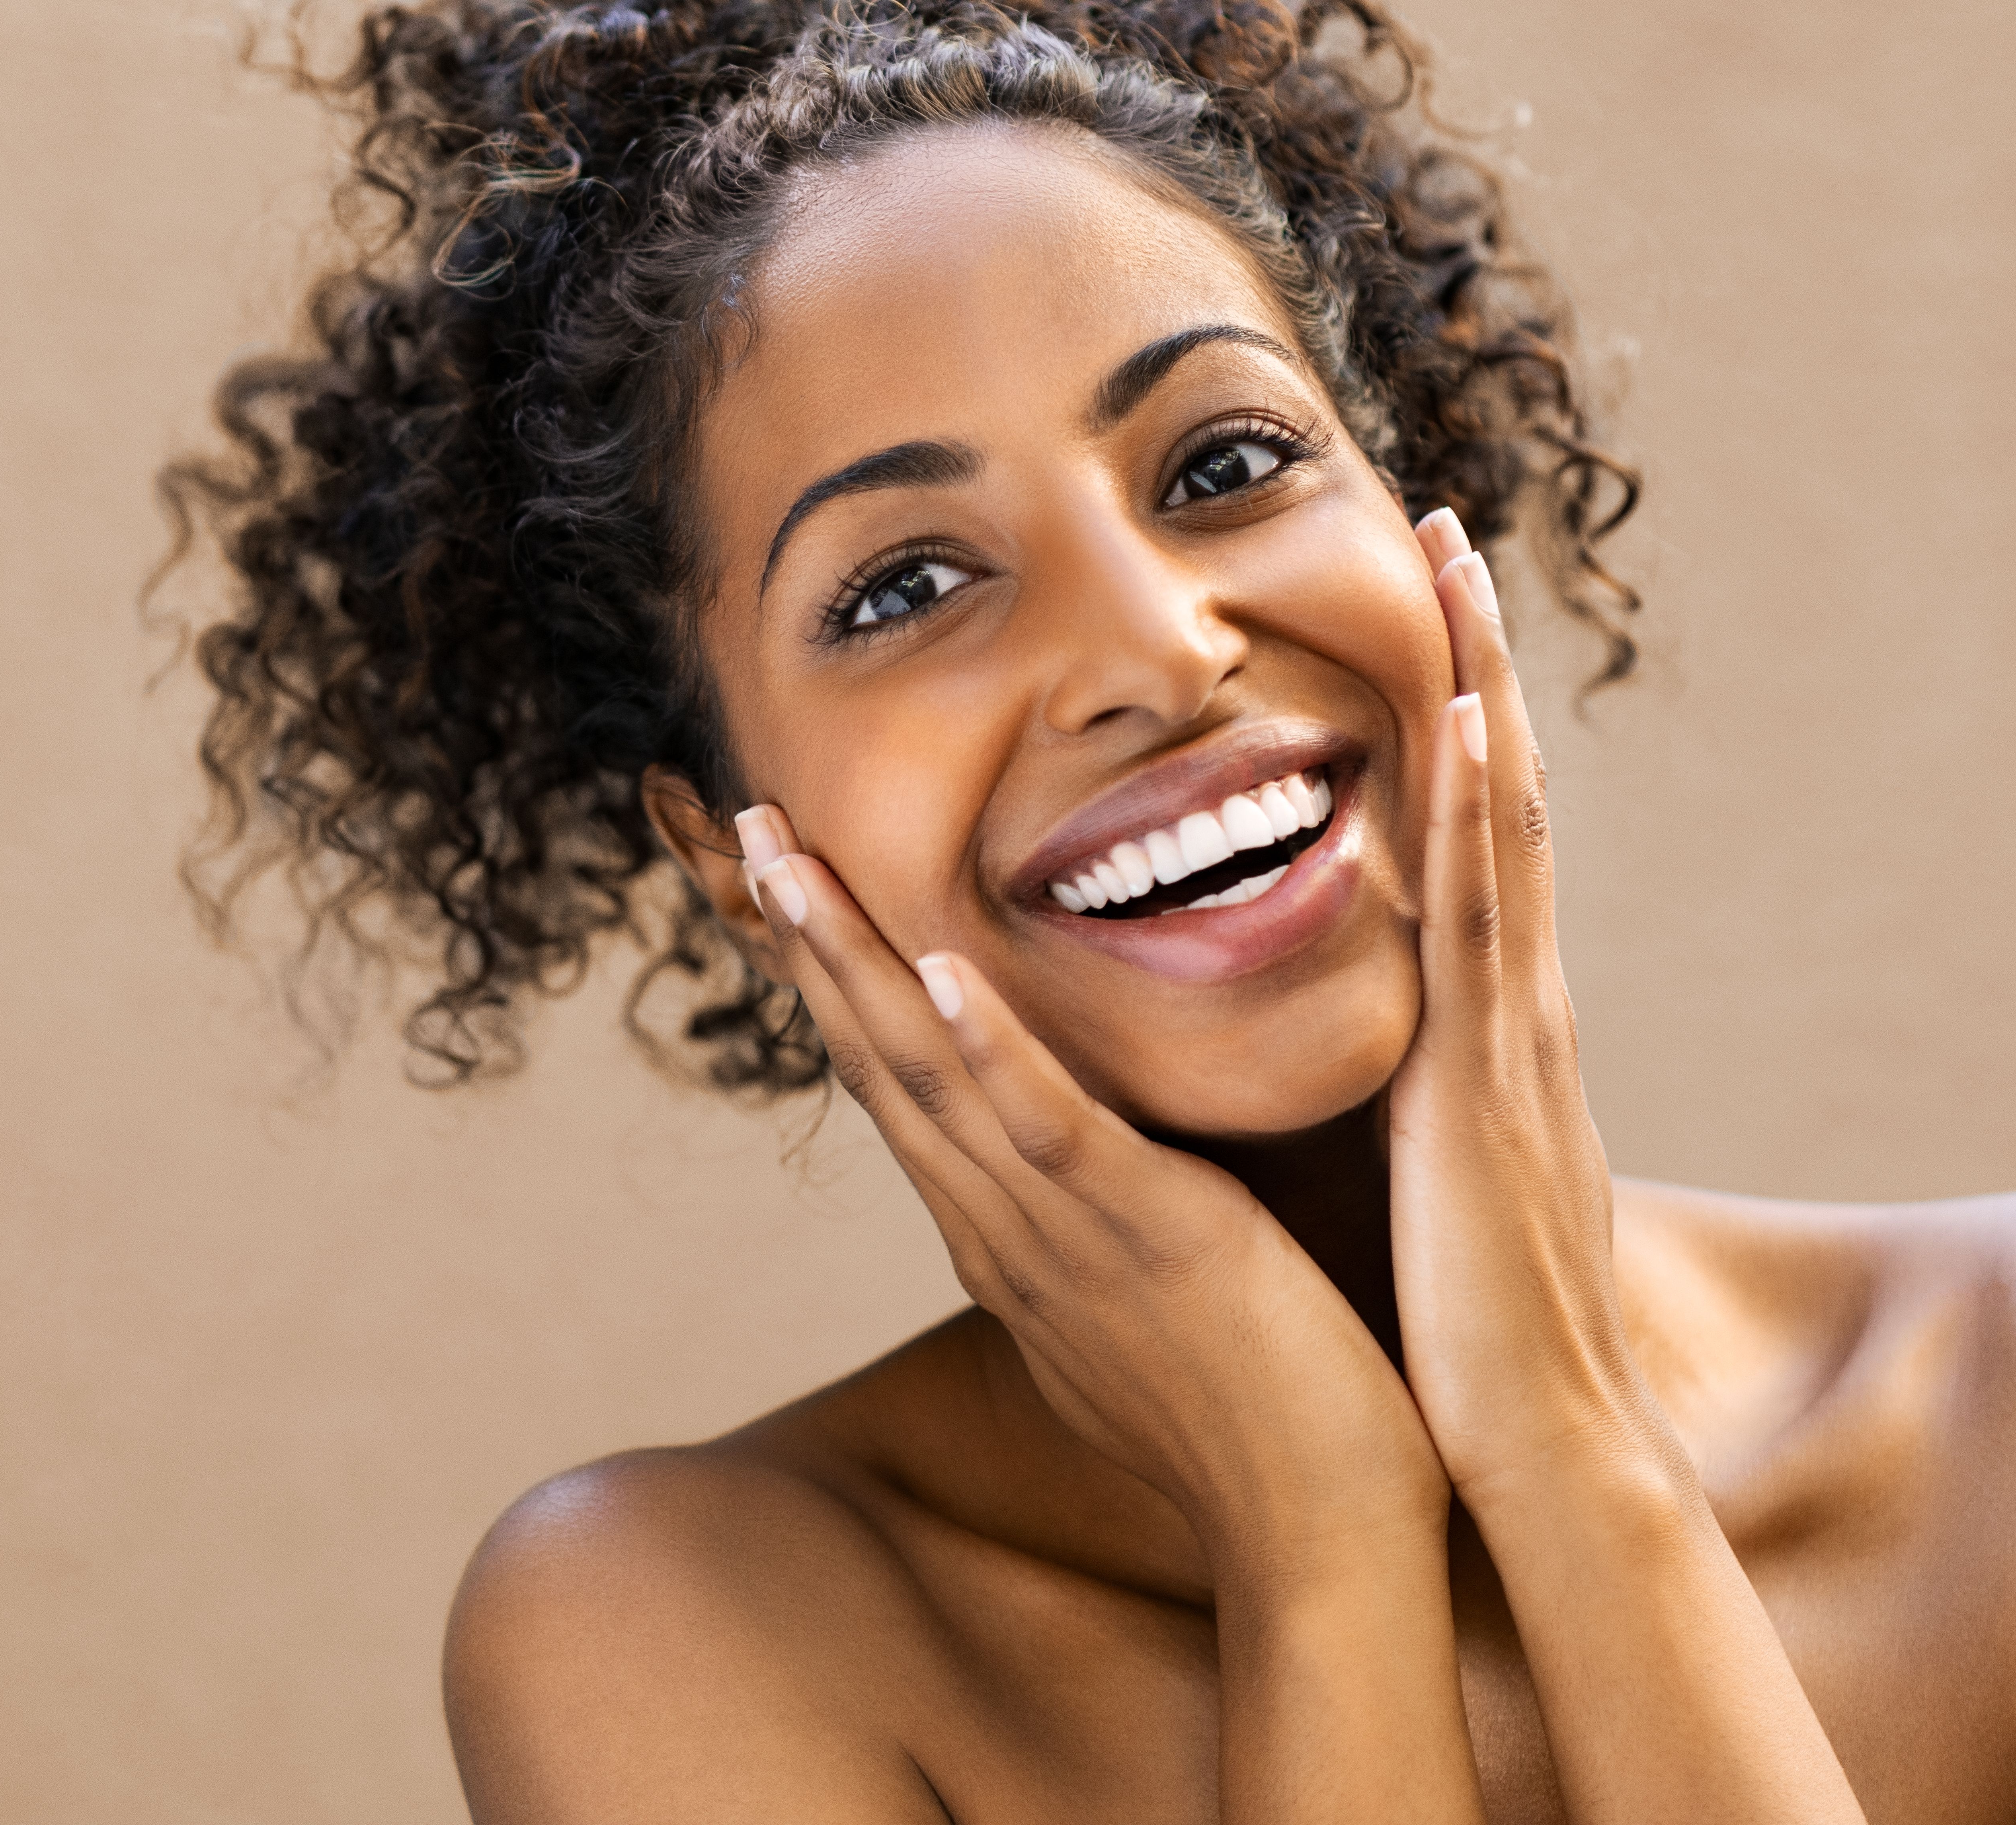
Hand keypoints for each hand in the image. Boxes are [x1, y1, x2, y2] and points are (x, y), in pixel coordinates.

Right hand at [736, 812, 1446, 1577]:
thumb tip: (1069, 1177)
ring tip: (794, 861)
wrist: (1317, 1535)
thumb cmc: (1250, 1415)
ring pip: (931, 1076)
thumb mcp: (1135, 1297)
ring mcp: (1062, 1233)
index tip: (788, 878)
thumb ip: (1088, 1223)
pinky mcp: (1146, 1235)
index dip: (832, 975)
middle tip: (747, 819)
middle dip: (809, 937)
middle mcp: (1001, 1228)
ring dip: (854, 961)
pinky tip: (933, 969)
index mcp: (1003, 1234)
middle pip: (878, 1058)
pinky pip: (1049, 1127)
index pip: (895, 1082)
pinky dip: (986, 1047)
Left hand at [1386, 513, 1660, 1512]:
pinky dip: (1474, 809)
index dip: (1457, 731)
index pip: (1474, 847)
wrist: (1542, 1441)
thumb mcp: (1440, 1178)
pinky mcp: (1487, 1075)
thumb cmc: (1474, 1323)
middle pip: (1494, 798)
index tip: (1430, 621)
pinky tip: (1461, 715)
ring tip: (1456, 563)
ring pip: (1494, 823)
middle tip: (1451, 532)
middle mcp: (1514, 1007)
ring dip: (1477, 687)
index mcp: (1490, 1033)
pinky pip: (1479, 913)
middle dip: (1475, 663)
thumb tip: (1391, 1076)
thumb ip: (1423, 1111)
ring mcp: (1511, 1031)